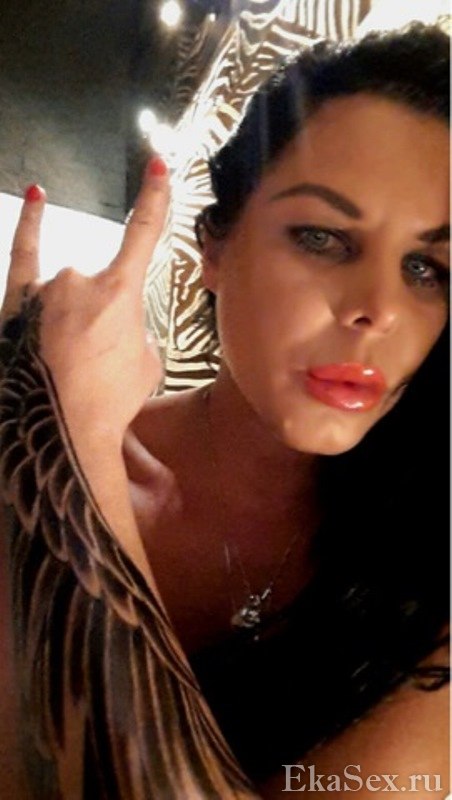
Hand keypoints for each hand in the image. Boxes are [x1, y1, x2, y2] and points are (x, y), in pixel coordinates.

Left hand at [1, 156, 169, 439]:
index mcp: (119, 292)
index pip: (143, 234)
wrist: (57, 429)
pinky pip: (24, 254)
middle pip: (100, 289)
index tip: (156, 165)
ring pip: (67, 293)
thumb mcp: (145, 366)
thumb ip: (135, 333)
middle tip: (98, 369)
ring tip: (71, 369)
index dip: (153, 199)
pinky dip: (31, 225)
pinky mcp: (14, 303)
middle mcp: (79, 279)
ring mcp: (43, 290)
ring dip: (72, 326)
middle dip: (102, 326)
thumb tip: (118, 327)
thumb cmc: (108, 401)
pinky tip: (35, 197)